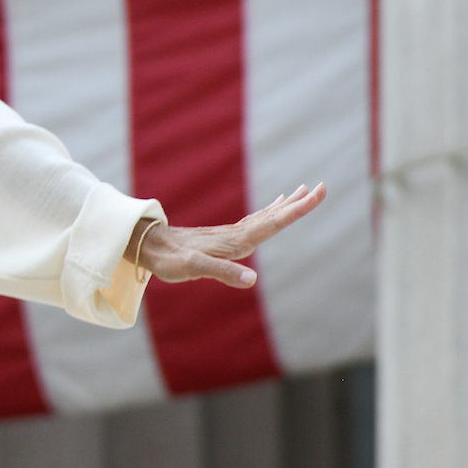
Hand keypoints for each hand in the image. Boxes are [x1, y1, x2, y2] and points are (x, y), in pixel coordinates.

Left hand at [134, 183, 326, 287]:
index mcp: (236, 240)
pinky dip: (269, 214)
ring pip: (265, 217)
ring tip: (304, 192)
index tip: (317, 193)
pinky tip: (272, 210)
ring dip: (286, 206)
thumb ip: (222, 272)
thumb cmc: (169, 260)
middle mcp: (236, 234)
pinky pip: (254, 222)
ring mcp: (230, 235)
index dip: (297, 210)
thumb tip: (253, 279)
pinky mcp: (223, 238)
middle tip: (322, 188)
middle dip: (298, 204)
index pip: (274, 223)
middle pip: (274, 216)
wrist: (146, 246)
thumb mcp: (193, 268)